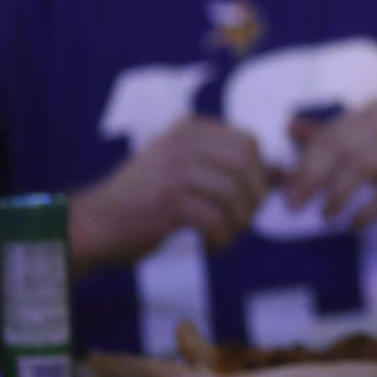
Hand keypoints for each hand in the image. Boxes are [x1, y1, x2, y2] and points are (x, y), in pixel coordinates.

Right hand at [69, 116, 265, 266]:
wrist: (95, 223)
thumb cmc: (145, 200)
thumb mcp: (184, 168)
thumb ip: (225, 166)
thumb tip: (280, 173)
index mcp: (189, 129)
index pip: (248, 143)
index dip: (258, 174)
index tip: (246, 199)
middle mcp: (183, 143)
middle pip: (246, 167)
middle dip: (253, 200)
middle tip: (239, 222)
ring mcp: (175, 170)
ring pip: (235, 195)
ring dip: (237, 224)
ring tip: (224, 236)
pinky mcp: (169, 201)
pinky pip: (216, 221)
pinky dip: (221, 239)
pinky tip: (210, 246)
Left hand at [283, 101, 376, 227]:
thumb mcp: (372, 137)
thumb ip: (333, 135)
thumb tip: (290, 128)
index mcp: (376, 113)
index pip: (331, 135)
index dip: (305, 163)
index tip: (286, 190)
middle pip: (342, 149)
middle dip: (312, 179)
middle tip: (294, 206)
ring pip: (361, 166)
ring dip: (337, 194)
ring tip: (325, 215)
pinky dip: (367, 211)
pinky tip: (355, 225)